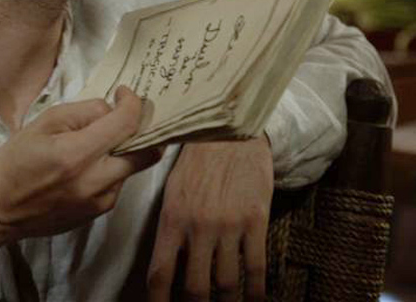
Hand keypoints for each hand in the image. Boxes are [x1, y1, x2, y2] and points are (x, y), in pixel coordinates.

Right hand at [0, 86, 161, 259]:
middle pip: (147, 153)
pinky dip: (111, 169)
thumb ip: (84, 112)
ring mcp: (99, 202)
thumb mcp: (45, 122)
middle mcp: (95, 182)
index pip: (126, 124)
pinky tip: (88, 167)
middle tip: (125, 119)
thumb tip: (112, 110)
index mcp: (77, 154)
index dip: (133, 103)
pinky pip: (118, 184)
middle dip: (141, 130)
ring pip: (132, 168)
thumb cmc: (17, 159)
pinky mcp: (98, 213)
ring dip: (123, 151)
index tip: (123, 94)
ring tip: (97, 144)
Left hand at [147, 137, 272, 301]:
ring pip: (226, 283)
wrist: (233, 131)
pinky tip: (254, 301)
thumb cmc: (199, 161)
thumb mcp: (174, 190)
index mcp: (172, 219)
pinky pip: (255, 268)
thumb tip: (167, 265)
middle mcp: (198, 227)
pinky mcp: (255, 220)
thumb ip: (171, 227)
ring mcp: (228, 225)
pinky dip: (255, 292)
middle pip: (194, 289)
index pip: (160, 274)